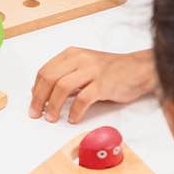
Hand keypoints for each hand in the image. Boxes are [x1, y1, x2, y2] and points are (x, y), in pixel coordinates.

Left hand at [29, 48, 157, 123]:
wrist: (139, 69)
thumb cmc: (111, 71)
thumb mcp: (84, 68)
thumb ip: (66, 78)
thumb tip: (44, 94)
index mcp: (72, 54)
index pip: (45, 71)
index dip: (36, 89)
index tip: (34, 103)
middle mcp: (80, 59)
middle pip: (50, 78)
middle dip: (39, 98)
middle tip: (36, 114)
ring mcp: (92, 70)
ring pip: (63, 87)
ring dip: (54, 105)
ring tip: (52, 118)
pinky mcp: (103, 84)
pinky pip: (83, 99)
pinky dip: (75, 111)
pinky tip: (73, 118)